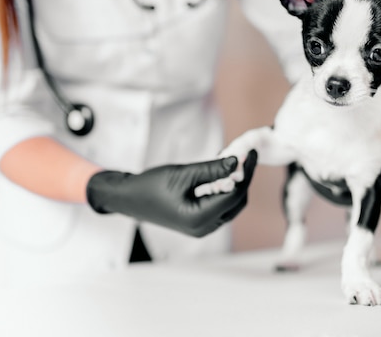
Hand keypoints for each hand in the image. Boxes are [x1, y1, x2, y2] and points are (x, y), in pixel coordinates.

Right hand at [86, 151, 257, 236]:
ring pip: (231, 205)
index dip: (246, 173)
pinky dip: (224, 190)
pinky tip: (221, 173)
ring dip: (235, 184)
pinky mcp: (199, 222)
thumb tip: (237, 162)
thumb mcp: (183, 174)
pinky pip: (221, 207)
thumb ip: (212, 169)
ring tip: (231, 162)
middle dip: (243, 179)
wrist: (129, 198)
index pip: (234, 194)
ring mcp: (202, 228)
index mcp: (199, 218)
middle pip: (237, 202)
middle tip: (245, 156)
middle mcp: (204, 228)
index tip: (251, 153)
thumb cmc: (150, 185)